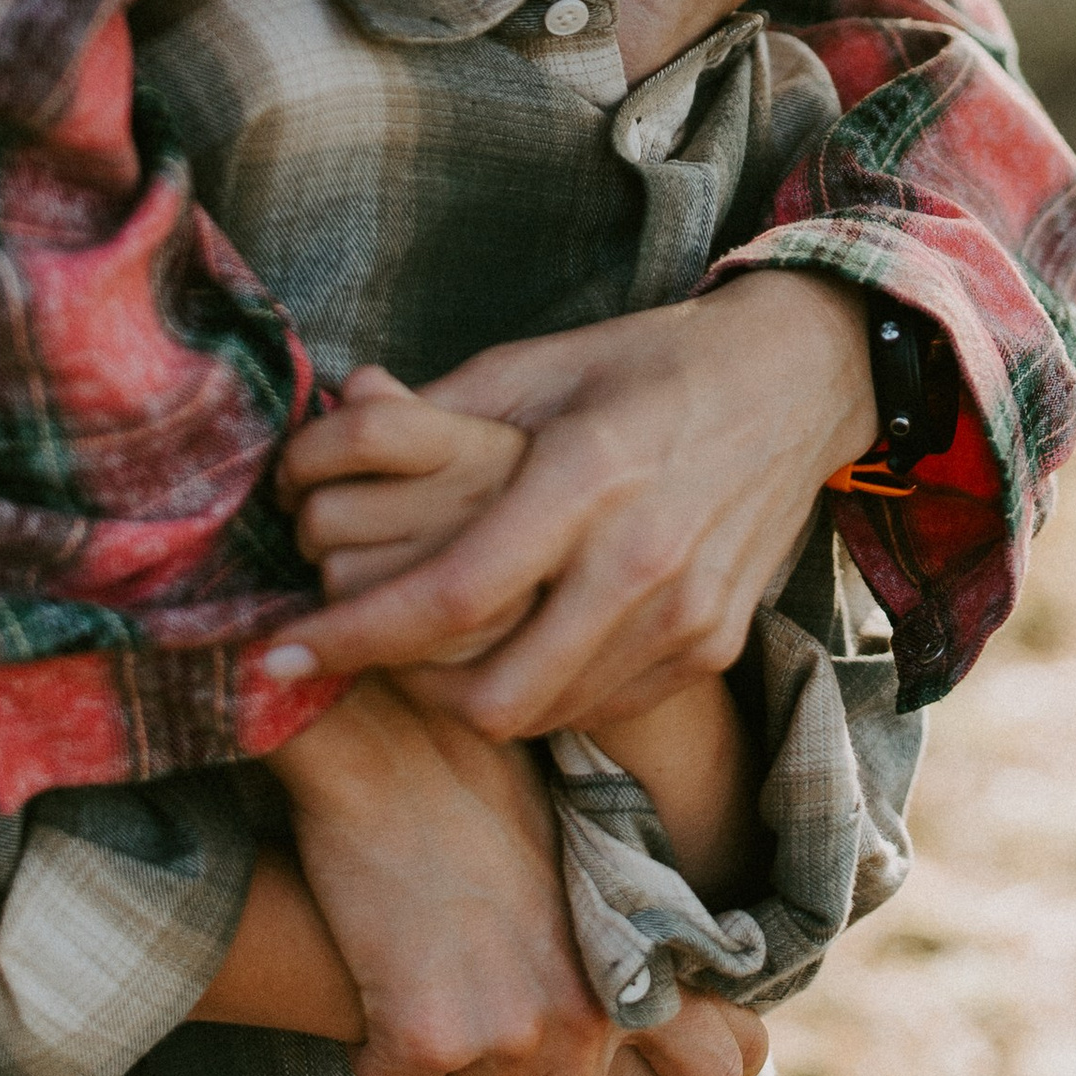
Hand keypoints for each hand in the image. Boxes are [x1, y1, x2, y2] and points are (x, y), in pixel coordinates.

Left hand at [258, 274, 876, 741]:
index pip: (450, 594)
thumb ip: (437, 413)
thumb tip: (331, 436)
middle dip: (400, 692)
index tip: (274, 652)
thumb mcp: (542, 362)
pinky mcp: (715, 646)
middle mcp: (643, 558)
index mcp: (587, 475)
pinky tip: (511, 644)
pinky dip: (539, 692)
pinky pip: (599, 706)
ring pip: (541, 713)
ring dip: (464, 697)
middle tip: (350, 658)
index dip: (352, 637)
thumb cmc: (653, 362)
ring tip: (420, 651)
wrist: (801, 380)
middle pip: (494, 693)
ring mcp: (687, 614)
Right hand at [270, 679, 766, 1075]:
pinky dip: (378, 1045)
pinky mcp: (431, 1037)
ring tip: (428, 980)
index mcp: (646, 963)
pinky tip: (381, 971)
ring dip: (440, 1071)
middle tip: (487, 1057)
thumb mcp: (593, 869)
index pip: (721, 1070)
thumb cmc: (483, 794)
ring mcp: (517, 1029)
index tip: (608, 1070)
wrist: (395, 748)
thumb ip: (630, 953)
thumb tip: (645, 1032)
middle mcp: (596, 1012)